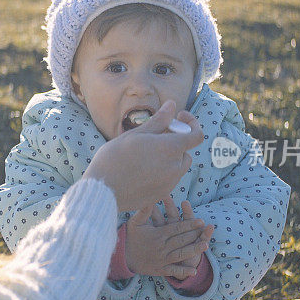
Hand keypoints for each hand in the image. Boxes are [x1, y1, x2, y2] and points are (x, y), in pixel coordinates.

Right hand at [83, 100, 203, 211]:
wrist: (103, 191)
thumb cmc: (115, 159)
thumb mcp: (135, 135)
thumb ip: (158, 121)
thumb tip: (172, 105)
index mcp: (170, 148)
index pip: (197, 135)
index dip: (191, 124)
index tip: (177, 118)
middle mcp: (175, 167)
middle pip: (185, 151)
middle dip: (175, 142)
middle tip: (153, 137)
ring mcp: (169, 183)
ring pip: (177, 166)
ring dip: (168, 157)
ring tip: (145, 154)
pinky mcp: (161, 194)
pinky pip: (169, 179)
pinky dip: (161, 171)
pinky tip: (140, 169)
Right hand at [125, 197, 210, 278]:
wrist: (122, 257)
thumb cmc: (130, 237)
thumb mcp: (135, 222)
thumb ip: (144, 211)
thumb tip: (150, 198)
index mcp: (157, 235)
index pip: (176, 228)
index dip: (189, 224)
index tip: (200, 220)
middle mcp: (161, 247)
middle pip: (181, 240)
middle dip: (195, 235)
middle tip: (206, 230)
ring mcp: (161, 259)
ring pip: (180, 254)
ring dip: (194, 250)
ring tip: (205, 246)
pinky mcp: (159, 269)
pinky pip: (173, 270)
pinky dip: (183, 271)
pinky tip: (194, 271)